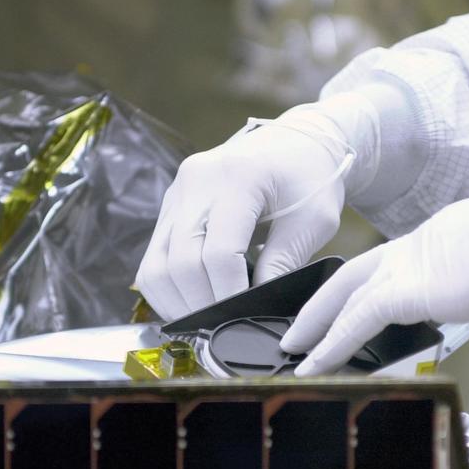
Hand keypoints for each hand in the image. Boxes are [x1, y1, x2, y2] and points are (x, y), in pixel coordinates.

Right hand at [135, 113, 351, 320]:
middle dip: (201, 304)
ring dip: (177, 302)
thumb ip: (283, 263)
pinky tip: (192, 302)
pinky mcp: (170, 204)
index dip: (228, 295)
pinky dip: (167, 288)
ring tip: (205, 321)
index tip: (243, 318)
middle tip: (224, 327)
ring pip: (156, 265)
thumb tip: (256, 308)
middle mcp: (197, 180)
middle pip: (180, 262)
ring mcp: (177, 191)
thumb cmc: (311, 177)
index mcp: (238, 178)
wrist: (298, 141)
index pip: (219, 253)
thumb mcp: (314, 221)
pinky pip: (154, 257)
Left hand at [281, 170, 468, 374]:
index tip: (352, 312)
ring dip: (317, 323)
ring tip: (294, 353)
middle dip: (324, 301)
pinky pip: (361, 316)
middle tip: (298, 329)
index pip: (399, 262)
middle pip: (358, 270)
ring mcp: (422, 256)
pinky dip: (333, 342)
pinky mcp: (424, 284)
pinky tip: (315, 365)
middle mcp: (427, 238)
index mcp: (451, 232)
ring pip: (348, 290)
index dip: (370, 288)